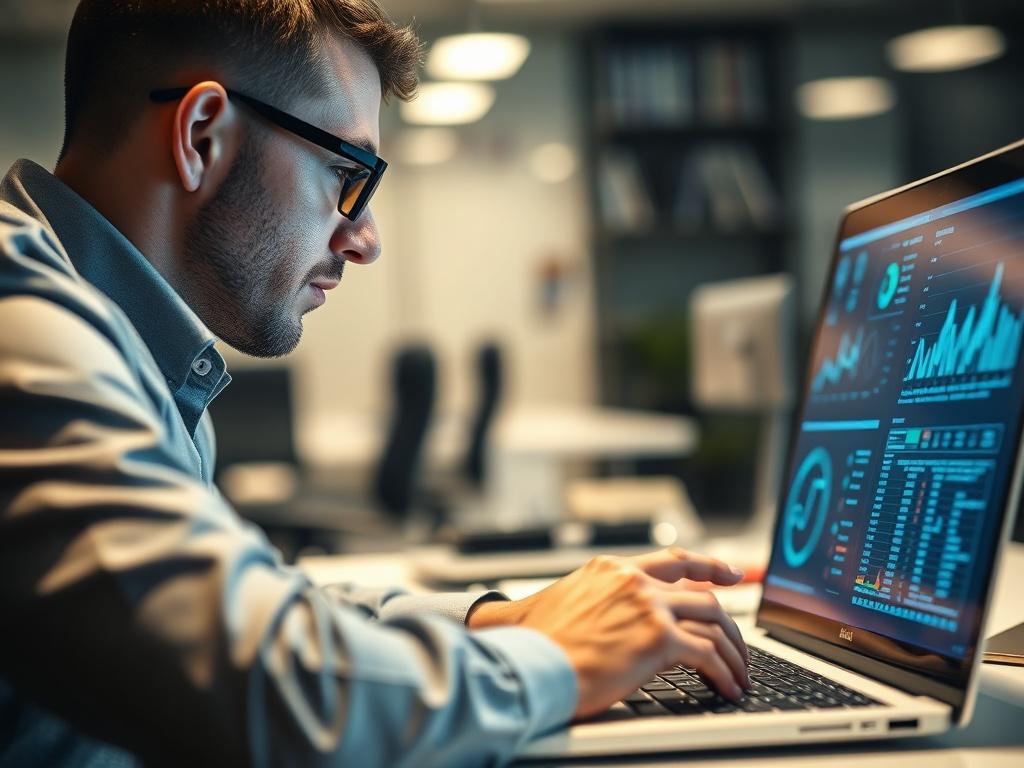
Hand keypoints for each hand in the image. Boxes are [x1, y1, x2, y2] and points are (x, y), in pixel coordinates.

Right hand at [467, 548, 749, 719]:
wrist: (529, 664)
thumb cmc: (531, 645)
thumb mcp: (548, 606)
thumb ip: (568, 604)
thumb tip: (521, 615)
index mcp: (612, 570)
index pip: (674, 561)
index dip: (709, 567)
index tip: (733, 574)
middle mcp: (633, 580)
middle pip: (703, 597)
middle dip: (730, 627)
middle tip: (741, 649)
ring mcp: (649, 606)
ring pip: (714, 623)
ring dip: (733, 655)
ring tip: (740, 677)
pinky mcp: (659, 637)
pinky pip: (708, 654)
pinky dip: (725, 674)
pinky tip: (727, 688)